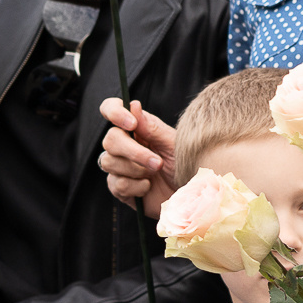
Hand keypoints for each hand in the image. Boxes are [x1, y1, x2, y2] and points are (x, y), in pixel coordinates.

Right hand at [99, 98, 178, 219]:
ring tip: (156, 173)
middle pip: (109, 140)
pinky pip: (116, 184)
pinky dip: (136, 186)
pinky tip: (149, 187)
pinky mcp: (120, 188)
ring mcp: (120, 167)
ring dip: (136, 169)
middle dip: (133, 152)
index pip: (112, 110)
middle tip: (157, 163)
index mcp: (137, 128)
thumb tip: (134, 105)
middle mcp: (125, 145)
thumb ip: (153, 128)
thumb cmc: (186, 166)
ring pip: (109, 162)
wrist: (193, 197)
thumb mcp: (175, 145)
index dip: (114, 112)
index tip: (131, 124)